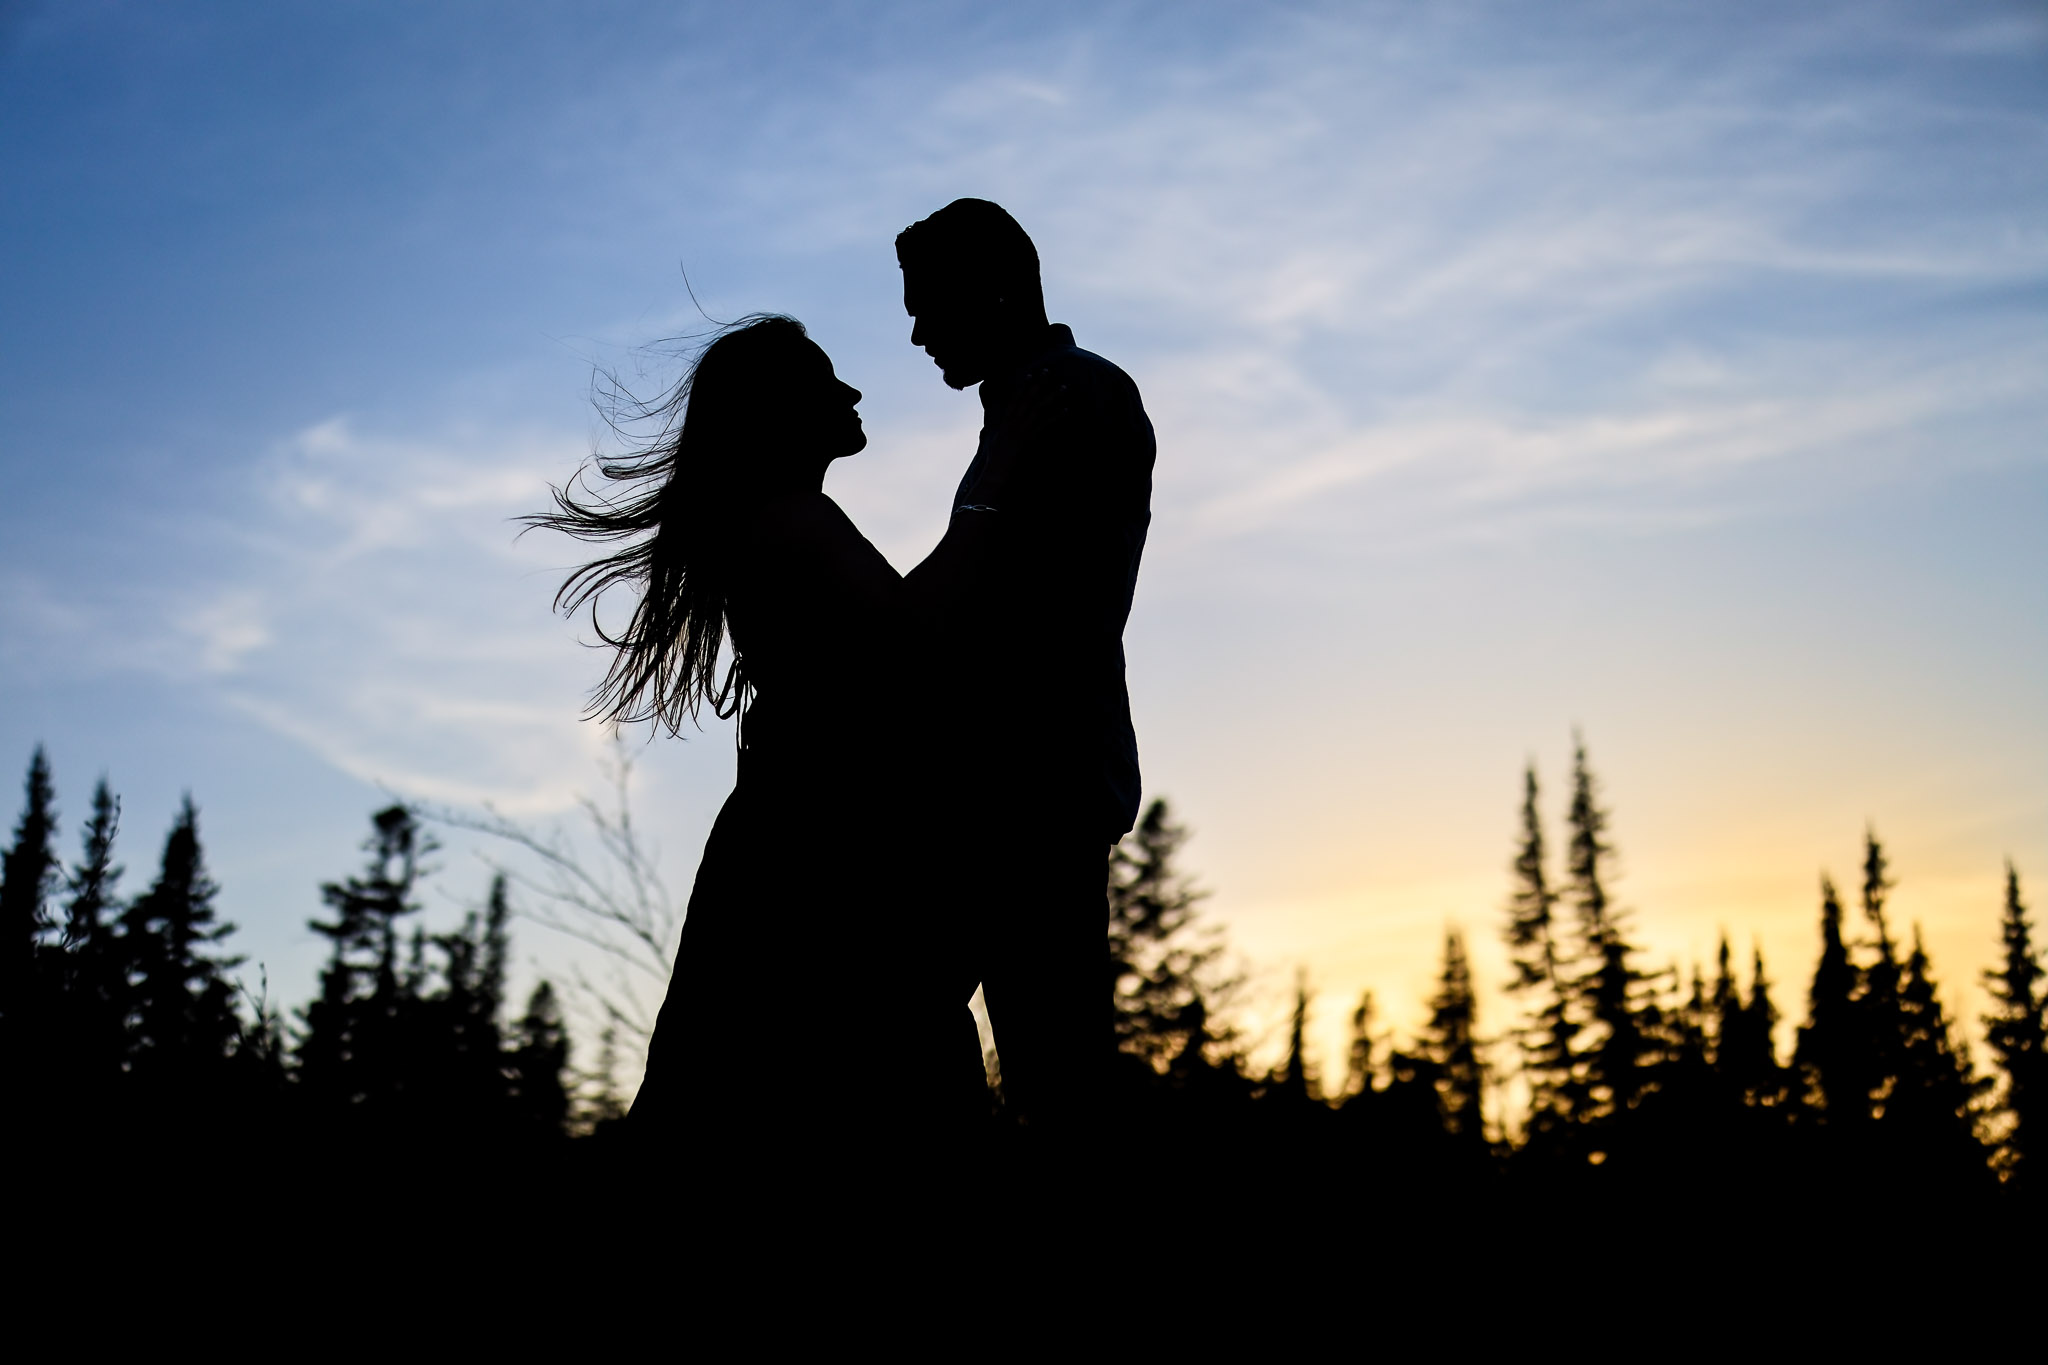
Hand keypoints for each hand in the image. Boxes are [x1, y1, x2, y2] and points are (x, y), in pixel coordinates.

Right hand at [973, 369, 1067, 505]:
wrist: (997, 468)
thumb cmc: (994, 455)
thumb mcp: (991, 437)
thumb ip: (994, 428)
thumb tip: (991, 425)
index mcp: (1006, 419)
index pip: (1015, 398)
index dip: (1023, 385)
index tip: (1030, 374)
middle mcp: (1015, 420)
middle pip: (1029, 398)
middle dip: (1040, 384)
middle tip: (1049, 371)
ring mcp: (1023, 428)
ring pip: (1040, 408)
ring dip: (1053, 396)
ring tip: (1064, 387)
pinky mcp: (1030, 438)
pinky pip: (1045, 424)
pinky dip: (1056, 416)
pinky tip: (1066, 409)